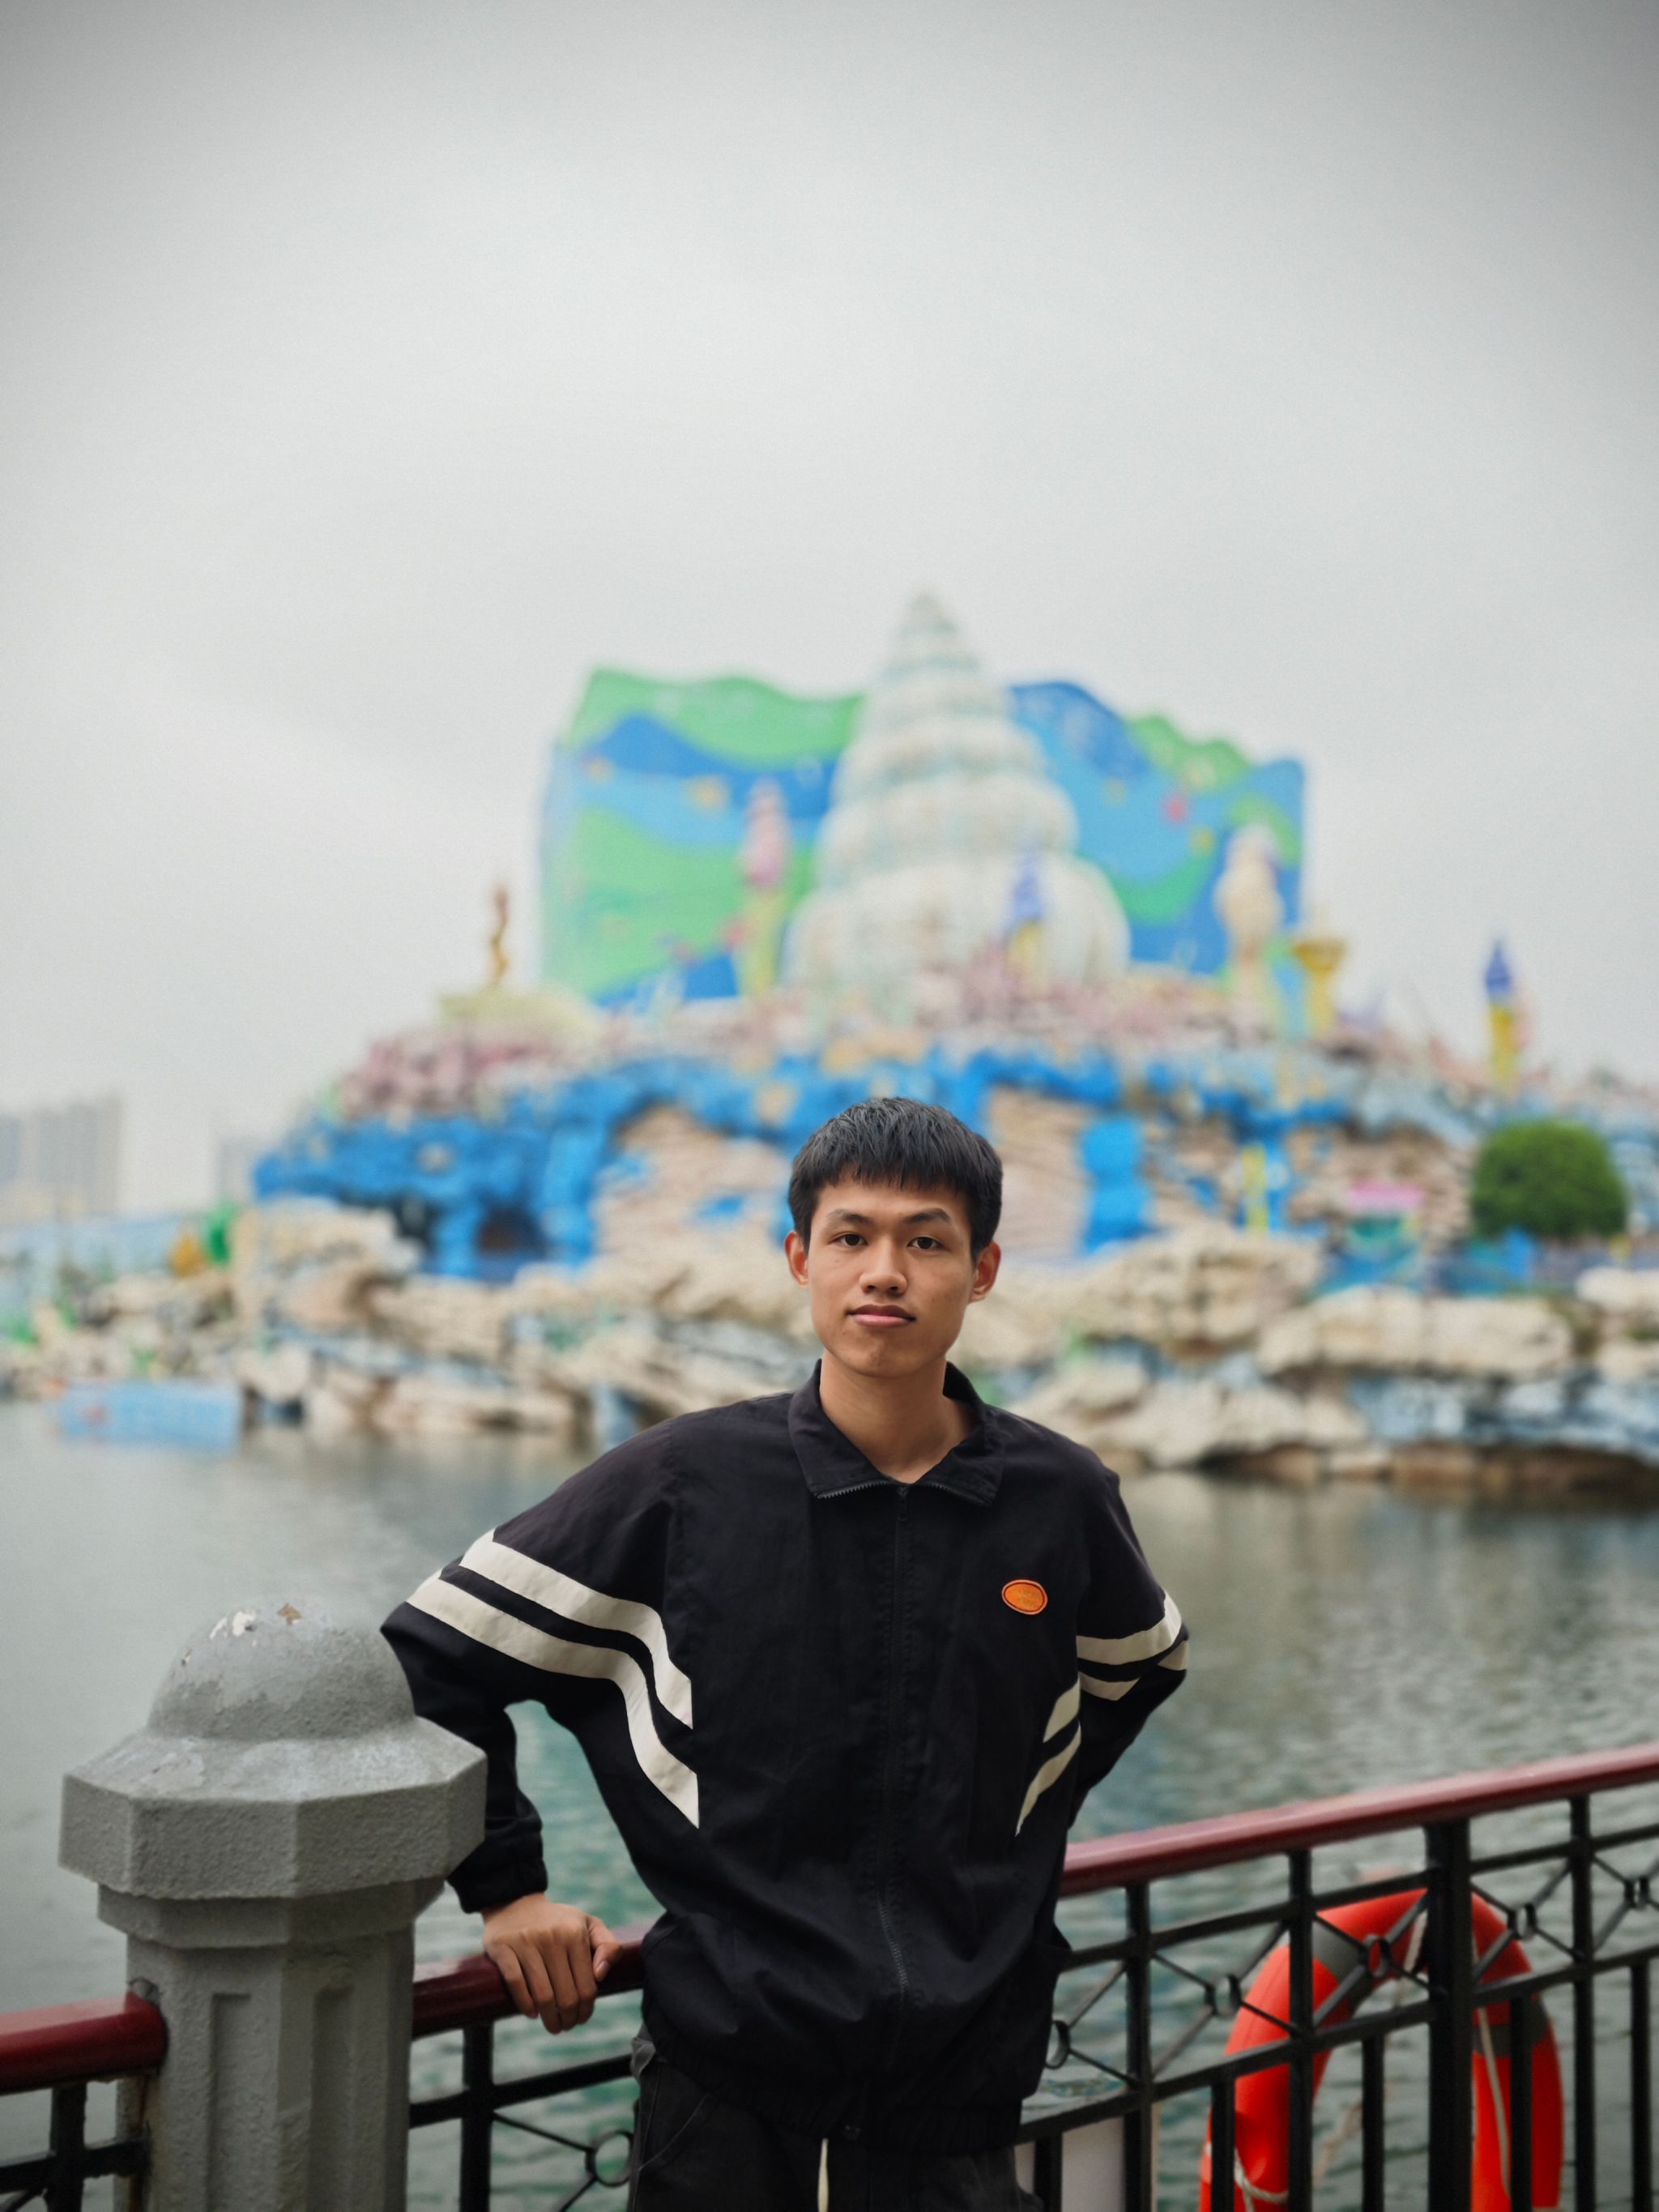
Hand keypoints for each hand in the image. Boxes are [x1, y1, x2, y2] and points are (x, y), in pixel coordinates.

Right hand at [481, 1894, 620, 2033]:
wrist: (517, 1902)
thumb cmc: (558, 1921)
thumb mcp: (588, 1924)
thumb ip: (608, 1946)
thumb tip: (601, 1975)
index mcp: (576, 1933)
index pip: (587, 1986)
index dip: (586, 2010)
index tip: (582, 2018)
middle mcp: (553, 1937)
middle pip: (566, 1996)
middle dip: (568, 2019)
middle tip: (565, 2026)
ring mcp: (526, 1942)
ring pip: (543, 1996)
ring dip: (549, 2019)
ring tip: (552, 2025)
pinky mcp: (503, 1948)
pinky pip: (517, 1985)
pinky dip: (526, 2005)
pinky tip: (532, 2013)